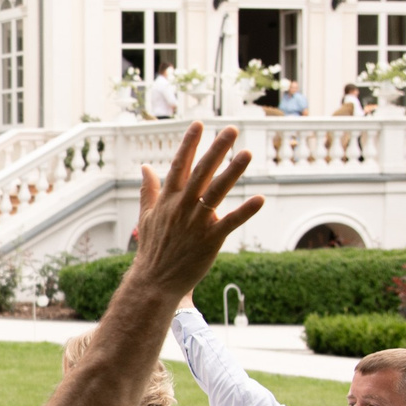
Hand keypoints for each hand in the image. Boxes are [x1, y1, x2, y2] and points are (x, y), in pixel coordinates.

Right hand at [128, 124, 261, 303]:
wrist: (154, 282)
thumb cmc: (152, 249)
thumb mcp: (146, 216)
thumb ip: (148, 190)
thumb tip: (145, 167)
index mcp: (168, 199)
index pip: (179, 165)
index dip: (189, 144)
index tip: (199, 124)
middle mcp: (182, 207)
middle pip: (201, 172)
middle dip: (216, 150)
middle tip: (231, 130)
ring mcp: (196, 223)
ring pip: (216, 192)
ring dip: (232, 172)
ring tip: (247, 153)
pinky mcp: (209, 240)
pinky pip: (230, 223)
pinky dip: (245, 211)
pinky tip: (260, 198)